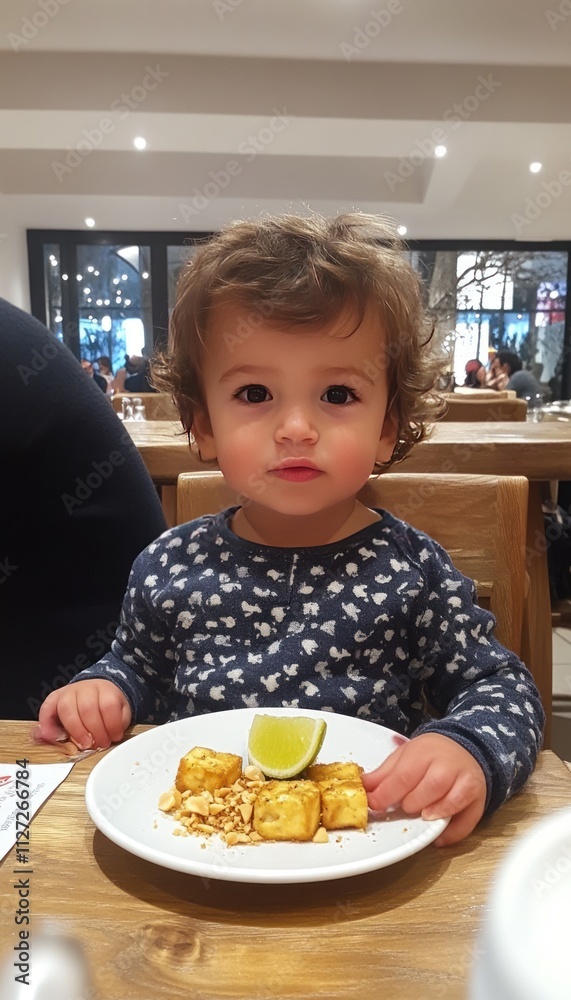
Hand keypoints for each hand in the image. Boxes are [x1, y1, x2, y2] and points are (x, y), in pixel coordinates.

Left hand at [37, 680, 131, 750]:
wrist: (105, 693)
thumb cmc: (83, 711)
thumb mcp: (65, 719)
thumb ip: (53, 729)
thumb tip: (41, 736)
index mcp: (59, 698)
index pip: (50, 709)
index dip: (50, 726)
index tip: (58, 740)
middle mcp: (75, 690)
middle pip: (70, 709)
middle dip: (80, 732)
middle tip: (89, 745)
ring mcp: (93, 688)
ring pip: (92, 709)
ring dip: (98, 731)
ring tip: (103, 742)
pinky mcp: (112, 692)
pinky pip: (111, 708)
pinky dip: (113, 726)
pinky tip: (114, 734)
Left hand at [362, 733, 486, 845]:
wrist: (464, 748)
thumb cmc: (431, 755)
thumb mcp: (405, 756)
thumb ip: (384, 774)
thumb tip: (362, 787)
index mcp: (424, 752)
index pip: (404, 775)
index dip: (387, 794)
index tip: (375, 805)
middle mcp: (447, 765)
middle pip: (429, 787)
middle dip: (412, 802)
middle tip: (402, 808)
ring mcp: (465, 781)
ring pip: (450, 800)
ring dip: (433, 813)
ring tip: (422, 816)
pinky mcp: (477, 798)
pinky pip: (467, 820)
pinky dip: (451, 832)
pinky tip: (438, 835)